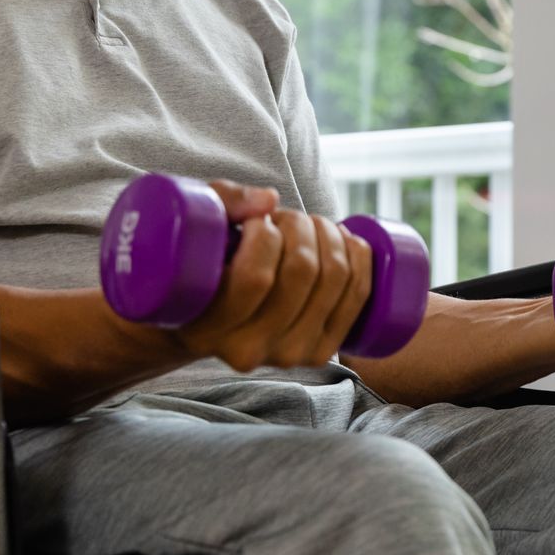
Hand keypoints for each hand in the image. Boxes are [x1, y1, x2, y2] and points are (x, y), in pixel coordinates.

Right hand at [174, 182, 374, 370]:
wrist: (211, 318)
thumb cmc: (199, 264)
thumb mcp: (196, 227)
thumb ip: (224, 204)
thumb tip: (269, 200)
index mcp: (206, 330)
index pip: (255, 277)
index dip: (264, 233)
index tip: (256, 221)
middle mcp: (249, 351)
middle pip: (302, 271)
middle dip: (299, 225)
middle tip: (283, 218)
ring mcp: (290, 355)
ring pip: (334, 278)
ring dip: (328, 234)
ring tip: (306, 226)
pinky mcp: (322, 350)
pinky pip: (357, 295)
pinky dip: (358, 256)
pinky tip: (341, 238)